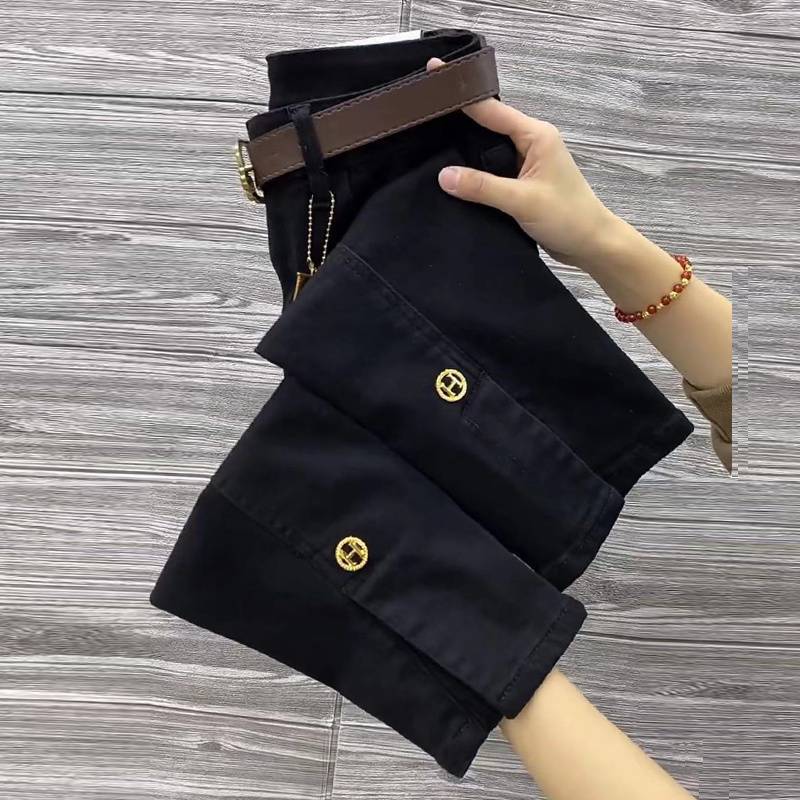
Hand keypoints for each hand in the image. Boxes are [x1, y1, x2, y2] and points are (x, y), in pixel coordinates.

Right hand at [428, 58, 617, 270]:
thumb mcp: (522, 201)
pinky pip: (490, 170)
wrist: (591, 245)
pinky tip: (451, 175)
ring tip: (427, 139)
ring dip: (464, 148)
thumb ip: (482, 187)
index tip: (434, 74)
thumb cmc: (568, 218)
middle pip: (487, 123)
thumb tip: (444, 176)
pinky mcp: (520, 182)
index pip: (491, 109)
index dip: (462, 95)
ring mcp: (525, 162)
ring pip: (487, 148)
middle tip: (420, 112)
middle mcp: (530, 142)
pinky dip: (473, 171)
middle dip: (458, 118)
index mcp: (536, 135)